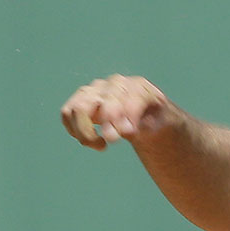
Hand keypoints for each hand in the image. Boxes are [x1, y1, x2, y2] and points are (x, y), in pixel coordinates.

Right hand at [60, 74, 184, 150]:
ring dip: (86, 131)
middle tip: (110, 141)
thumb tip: (124, 131)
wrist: (146, 115)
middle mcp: (116, 84)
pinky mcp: (81, 99)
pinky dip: (74, 130)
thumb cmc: (154, 119)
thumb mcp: (161, 122)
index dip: (127, 116)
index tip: (128, 133)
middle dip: (107, 123)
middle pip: (104, 101)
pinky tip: (91, 140)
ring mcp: (96, 90)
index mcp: (140, 87)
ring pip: (79, 107)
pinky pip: (67, 113)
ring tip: (101, 146)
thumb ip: (146, 125)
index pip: (130, 97)